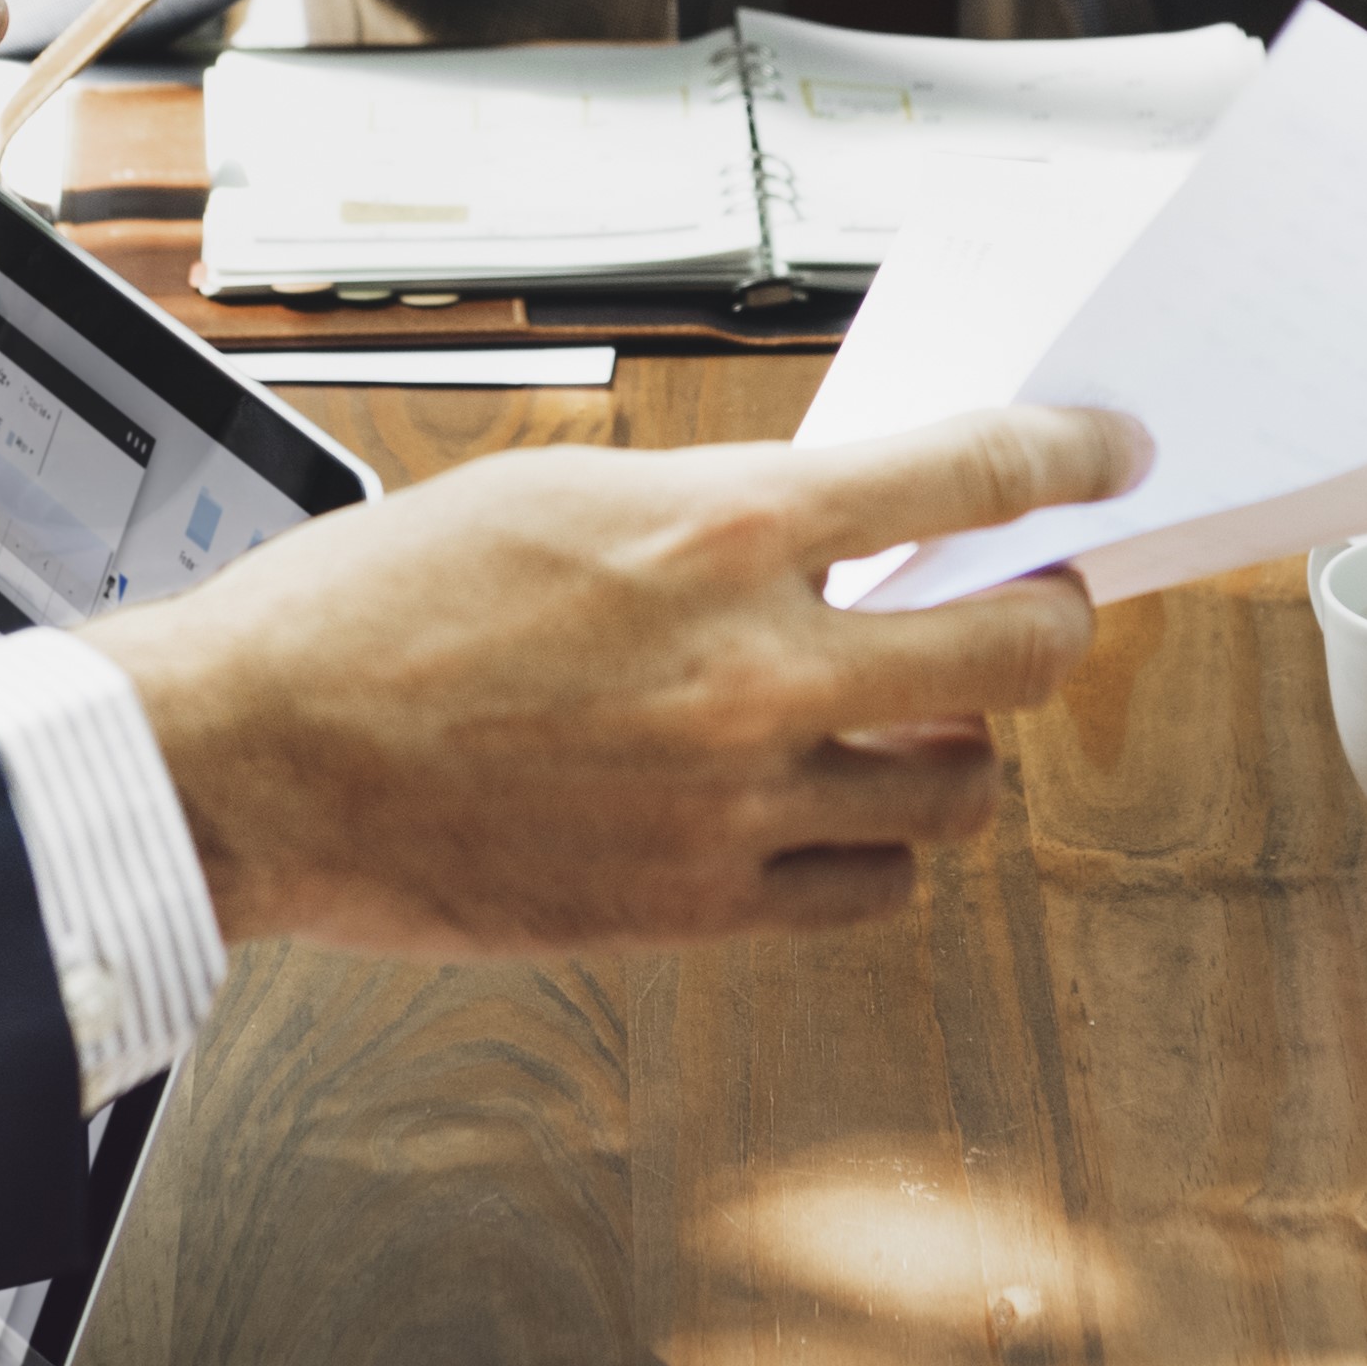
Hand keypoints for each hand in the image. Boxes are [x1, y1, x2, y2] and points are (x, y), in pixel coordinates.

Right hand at [100, 405, 1145, 950]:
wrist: (260, 761)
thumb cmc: (376, 616)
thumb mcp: (560, 497)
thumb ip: (715, 514)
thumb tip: (835, 528)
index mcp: (719, 532)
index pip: (969, 475)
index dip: (1068, 460)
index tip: (1105, 456)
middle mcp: (756, 672)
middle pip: (1017, 652)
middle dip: (1053, 617)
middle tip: (1045, 602)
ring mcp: (740, 805)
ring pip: (957, 791)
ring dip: (962, 746)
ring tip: (925, 716)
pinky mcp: (699, 909)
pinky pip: (869, 893)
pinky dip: (878, 853)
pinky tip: (839, 815)